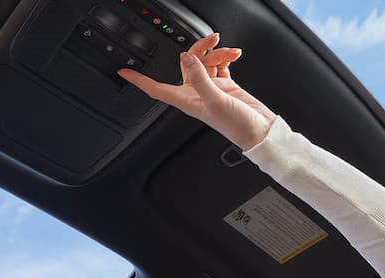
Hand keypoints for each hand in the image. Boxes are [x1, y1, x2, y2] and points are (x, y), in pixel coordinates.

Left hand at [117, 33, 276, 150]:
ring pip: (205, 61)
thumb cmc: (236, 125)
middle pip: (187, 64)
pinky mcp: (224, 84)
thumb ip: (199, 78)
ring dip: (218, 53)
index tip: (125, 72)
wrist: (259, 131)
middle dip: (199, 49)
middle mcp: (195, 93)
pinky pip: (219, 64)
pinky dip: (226, 57)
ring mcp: (210, 88)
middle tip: (212, 41)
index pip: (155, 89)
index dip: (139, 81)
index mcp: (186, 100)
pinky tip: (234, 55)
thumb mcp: (215, 101)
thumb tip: (186, 59)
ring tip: (230, 53)